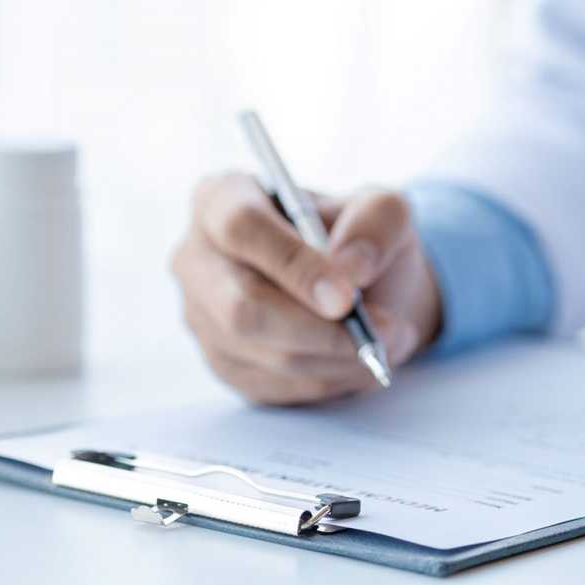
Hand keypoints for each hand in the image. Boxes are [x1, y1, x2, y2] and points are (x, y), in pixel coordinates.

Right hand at [172, 172, 441, 403]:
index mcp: (221, 198)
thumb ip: (376, 223)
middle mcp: (197, 258)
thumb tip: (351, 269)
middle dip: (319, 328)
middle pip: (241, 306)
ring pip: (264, 353)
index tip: (347, 296)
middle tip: (382, 331)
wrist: (357, 285)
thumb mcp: (383, 209)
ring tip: (387, 341)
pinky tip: (358, 360)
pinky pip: (274, 386)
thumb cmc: (358, 237)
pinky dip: (328, 380)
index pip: (241, 228)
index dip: (293, 264)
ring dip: (337, 358)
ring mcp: (202, 316)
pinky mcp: (222, 363)